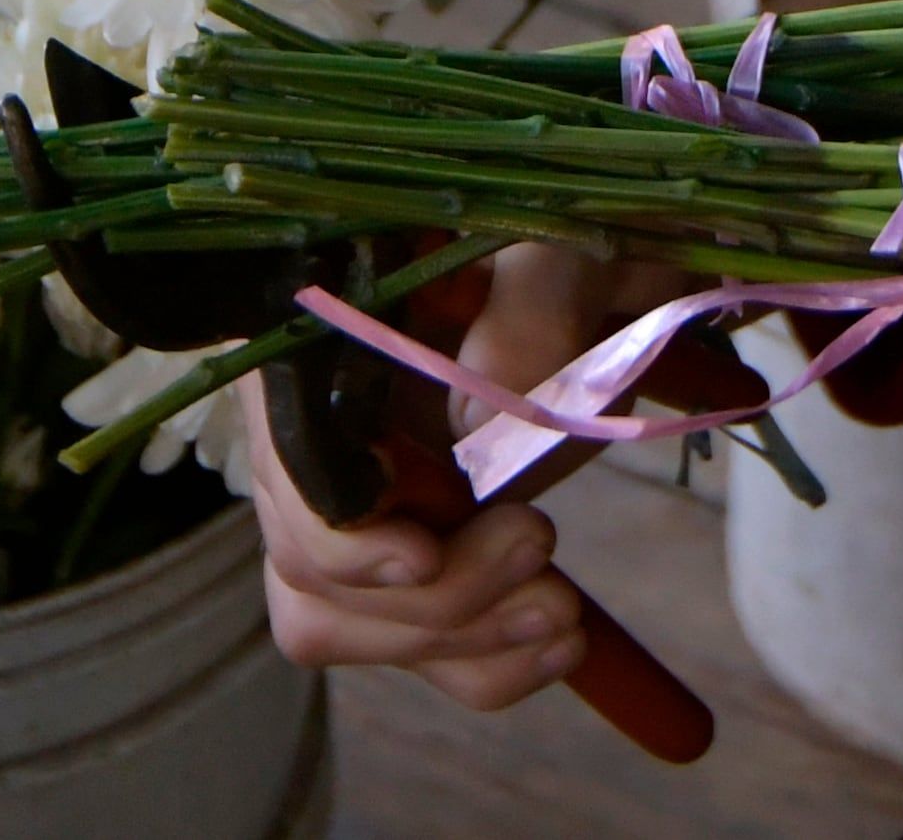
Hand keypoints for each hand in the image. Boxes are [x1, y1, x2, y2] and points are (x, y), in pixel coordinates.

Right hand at [231, 240, 685, 710]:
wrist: (625, 271)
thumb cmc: (579, 236)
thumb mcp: (562, 245)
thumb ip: (527, 312)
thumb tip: (473, 430)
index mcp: (323, 336)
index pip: (277, 462)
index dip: (332, 530)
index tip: (420, 554)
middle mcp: (318, 429)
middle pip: (308, 564)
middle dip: (424, 593)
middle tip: (539, 544)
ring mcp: (364, 502)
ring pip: (350, 623)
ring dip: (456, 638)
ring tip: (563, 610)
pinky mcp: (423, 553)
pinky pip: (420, 648)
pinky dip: (485, 666)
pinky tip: (558, 642)